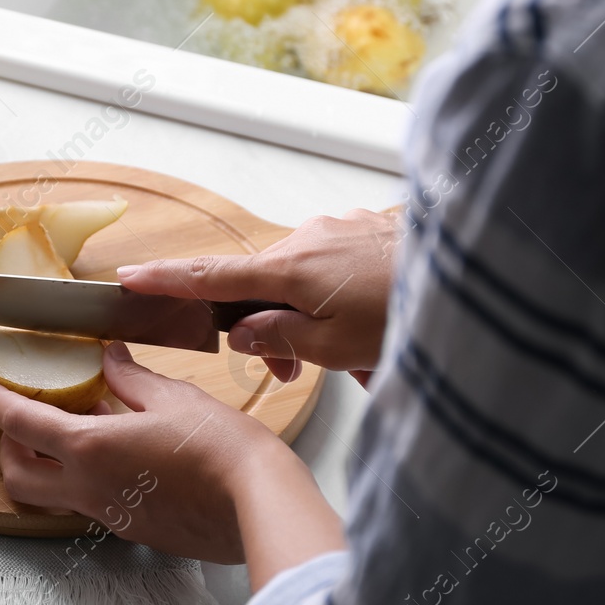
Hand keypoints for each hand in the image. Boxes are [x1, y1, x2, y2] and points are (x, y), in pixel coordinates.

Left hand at [0, 342, 341, 579]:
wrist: (258, 503)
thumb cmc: (219, 446)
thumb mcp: (170, 397)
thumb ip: (128, 377)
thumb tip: (107, 357)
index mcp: (91, 448)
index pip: (22, 424)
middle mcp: (90, 488)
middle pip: (18, 476)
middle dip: (8, 446)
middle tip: (22, 419)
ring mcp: (110, 514)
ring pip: (52, 495)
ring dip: (46, 464)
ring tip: (72, 430)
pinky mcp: (134, 529)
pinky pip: (92, 503)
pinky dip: (86, 477)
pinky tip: (116, 453)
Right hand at [116, 210, 400, 384]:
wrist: (477, 280)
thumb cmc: (409, 316)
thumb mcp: (336, 348)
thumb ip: (279, 340)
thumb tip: (243, 334)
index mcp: (290, 267)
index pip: (211, 276)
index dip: (167, 280)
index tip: (127, 278)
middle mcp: (308, 239)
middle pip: (262, 286)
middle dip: (271, 330)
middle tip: (295, 375)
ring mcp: (339, 229)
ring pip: (303, 281)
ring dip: (313, 320)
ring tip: (357, 360)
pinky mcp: (367, 230)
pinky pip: (336, 269)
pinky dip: (342, 300)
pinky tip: (376, 323)